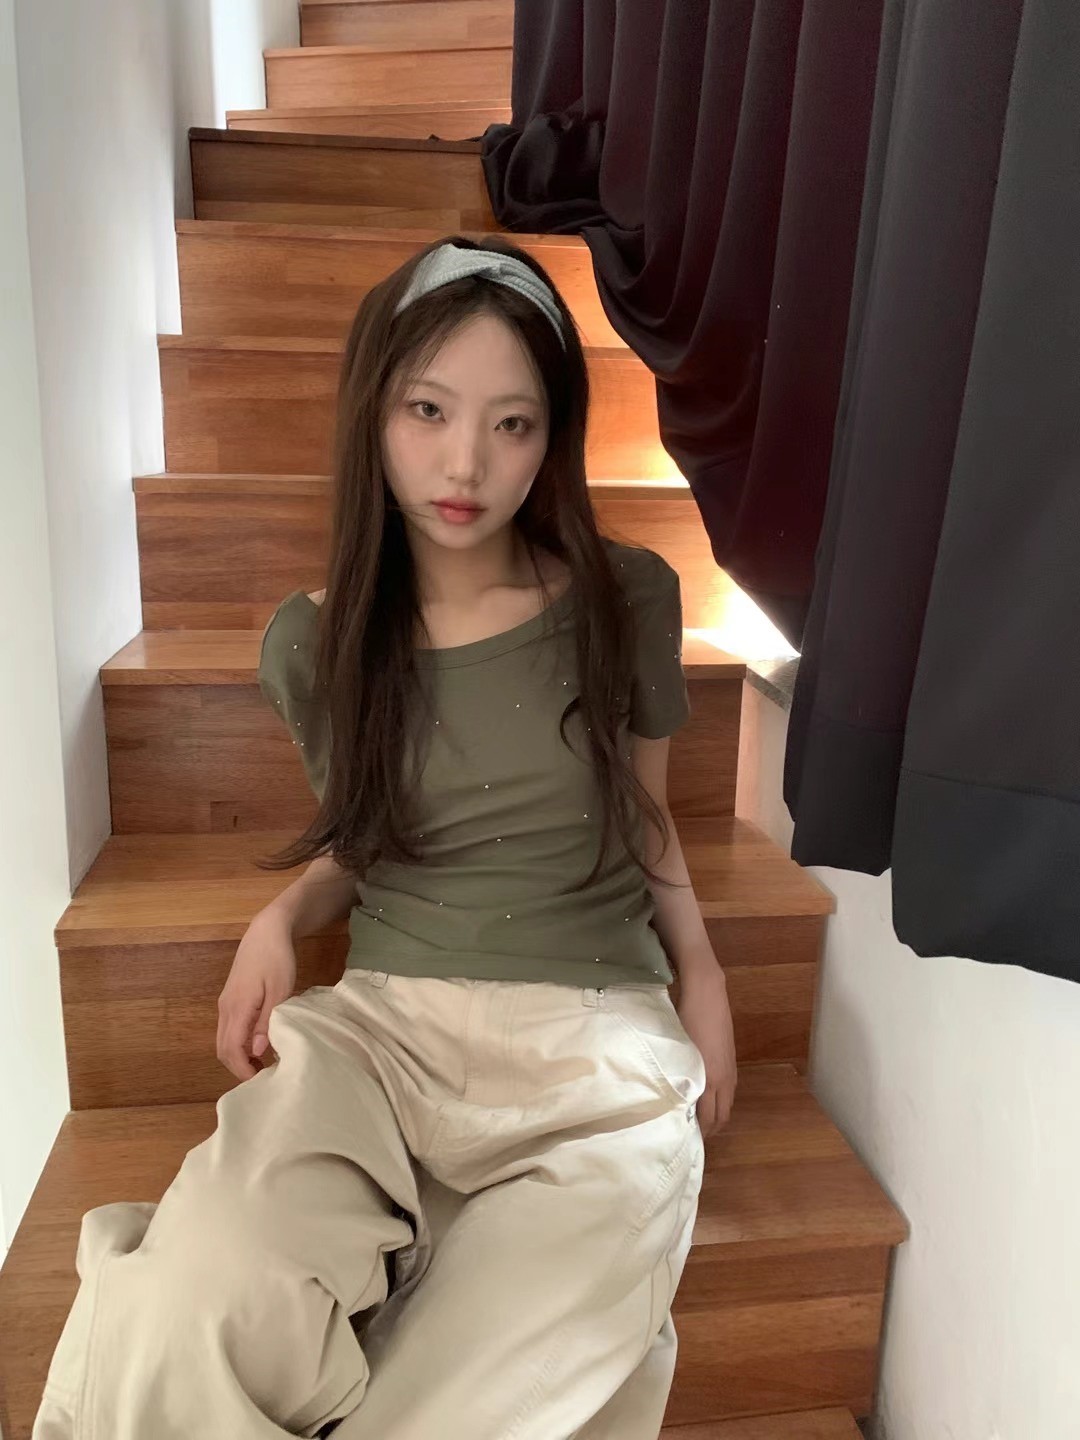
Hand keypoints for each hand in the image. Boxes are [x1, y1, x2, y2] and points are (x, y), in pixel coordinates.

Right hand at [217, 909, 297, 1080]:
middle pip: (223, 1048)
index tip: (260, 1082)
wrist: (266, 931)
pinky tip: (259, 1043)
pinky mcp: (231, 999)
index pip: (231, 1049)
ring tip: (263, 1064)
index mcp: (236, 1008)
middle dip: (239, 1067)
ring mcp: (225, 1003)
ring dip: (239, 1055)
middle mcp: (225, 1009)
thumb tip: (258, 1052)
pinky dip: (239, 1043)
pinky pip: (229, 1029)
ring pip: (224, 1039)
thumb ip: (266, 1022)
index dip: (242, 1070)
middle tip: (263, 1077)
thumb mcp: (280, 990)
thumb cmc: (276, 959)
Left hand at [673, 959, 736, 1139]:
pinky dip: (721, 1100)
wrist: (707, 994)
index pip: (708, 1118)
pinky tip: (709, 1098)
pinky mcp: (731, 1060)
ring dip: (717, 1115)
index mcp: (711, 1079)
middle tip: (694, 1136)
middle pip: (722, 1116)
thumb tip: (675, 1099)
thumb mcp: (679, 1051)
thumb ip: (680, 1077)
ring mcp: (730, 1069)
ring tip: (700, 1121)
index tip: (687, 1141)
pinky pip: (728, 1090)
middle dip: (711, 1129)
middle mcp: (724, 1078)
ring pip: (727, 1103)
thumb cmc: (687, 1019)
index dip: (701, 1133)